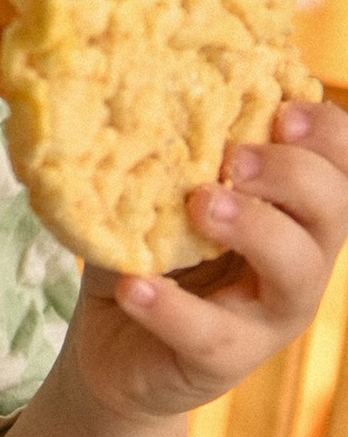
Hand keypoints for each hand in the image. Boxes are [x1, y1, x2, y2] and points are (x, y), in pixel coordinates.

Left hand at [70, 102, 347, 421]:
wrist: (112, 348)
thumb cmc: (151, 252)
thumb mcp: (168, 194)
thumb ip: (179, 150)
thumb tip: (149, 77)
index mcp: (294, 212)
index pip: (342, 165)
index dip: (329, 135)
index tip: (284, 111)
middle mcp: (298, 262)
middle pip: (334, 211)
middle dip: (293, 175)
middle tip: (234, 159)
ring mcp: (268, 315)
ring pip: (296, 271)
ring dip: (254, 228)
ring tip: (199, 205)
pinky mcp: (224, 360)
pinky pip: (210, 333)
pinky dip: (171, 307)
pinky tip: (135, 285)